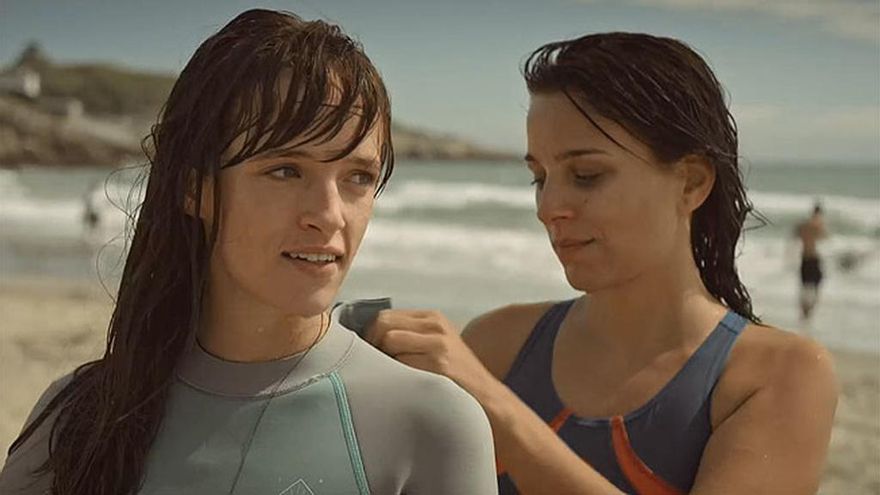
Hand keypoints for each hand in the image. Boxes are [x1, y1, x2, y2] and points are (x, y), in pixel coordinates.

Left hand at [366, 309, 500, 401]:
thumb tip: (367, 340)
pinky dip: (395, 374)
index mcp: (432, 318)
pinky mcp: (439, 364)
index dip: (370, 335)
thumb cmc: (456, 376)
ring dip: (383, 360)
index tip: (369, 354)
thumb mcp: (437, 344)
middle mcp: (436, 326)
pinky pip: (401, 363)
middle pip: (383, 324)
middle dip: (372, 345)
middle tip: (375, 366)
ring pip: (388, 341)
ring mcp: (438, 344)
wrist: (487, 397)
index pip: (385, 315)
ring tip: (391, 376)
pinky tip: (403, 385)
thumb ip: (409, 336)